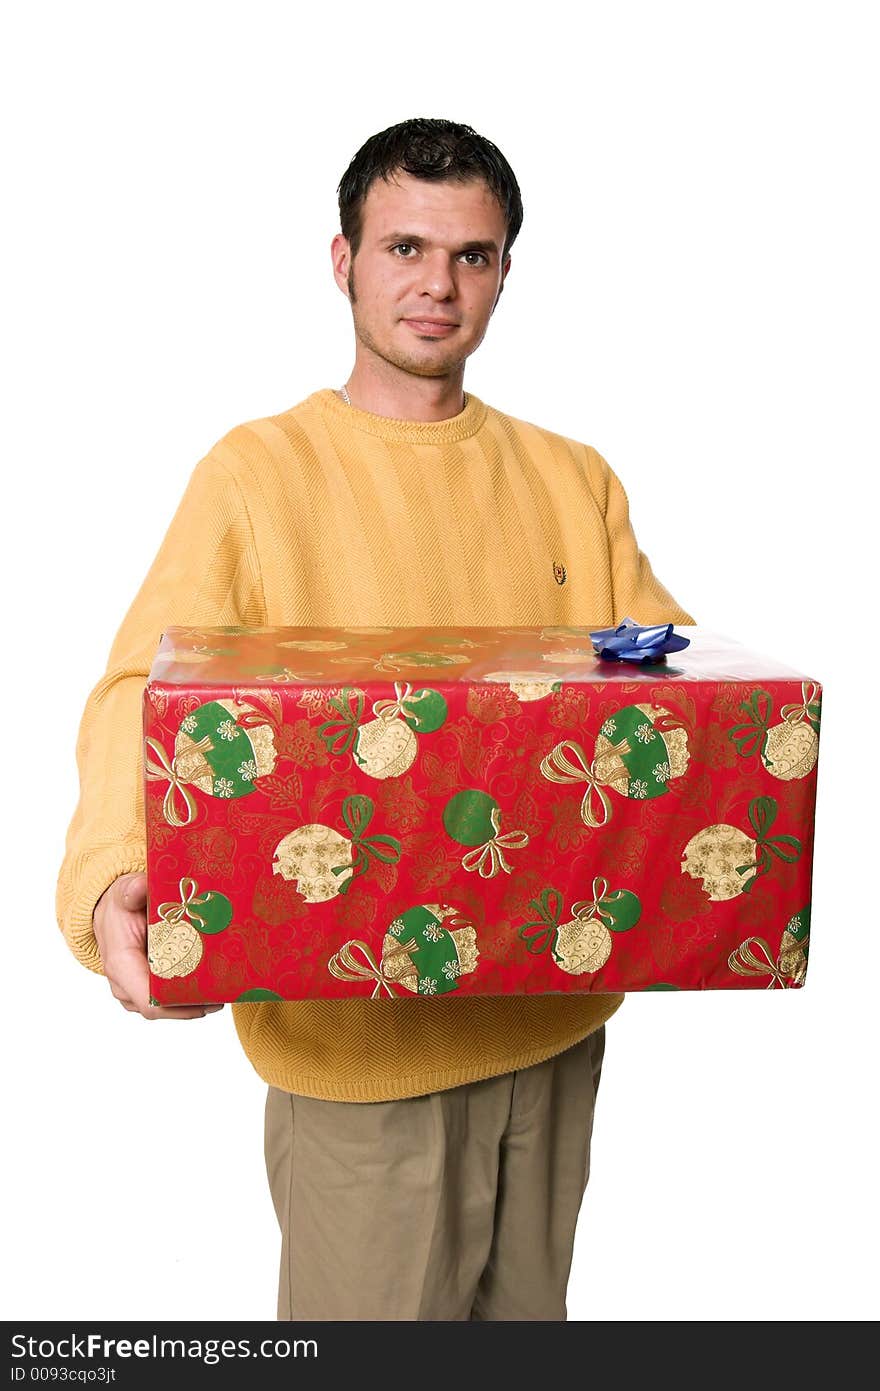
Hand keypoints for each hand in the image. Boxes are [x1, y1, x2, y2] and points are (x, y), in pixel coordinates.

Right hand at [93, 872, 224, 1020]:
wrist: (108, 913)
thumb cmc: (118, 905)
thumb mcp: (125, 891)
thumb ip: (134, 889)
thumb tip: (141, 886)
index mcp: (121, 965)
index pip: (150, 1001)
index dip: (181, 1005)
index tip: (210, 995)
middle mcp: (124, 985)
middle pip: (164, 1008)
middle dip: (194, 1002)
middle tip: (225, 990)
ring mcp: (131, 992)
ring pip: (166, 1007)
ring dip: (192, 1001)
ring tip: (222, 990)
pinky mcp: (141, 990)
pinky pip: (164, 1001)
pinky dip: (185, 996)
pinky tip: (208, 988)